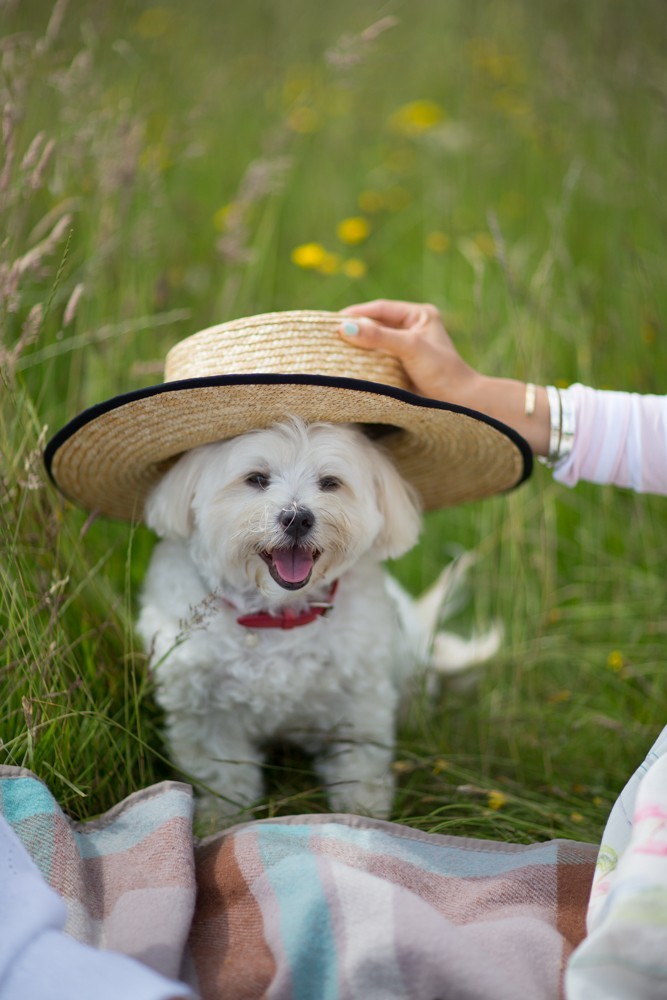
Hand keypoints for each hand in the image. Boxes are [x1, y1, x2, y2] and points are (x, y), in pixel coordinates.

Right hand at [339, 298, 549, 455]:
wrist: (461, 405)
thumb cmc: (442, 373)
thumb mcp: (411, 348)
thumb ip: (379, 337)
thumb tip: (344, 328)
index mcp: (419, 316)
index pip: (381, 309)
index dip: (356, 314)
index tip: (332, 322)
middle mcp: (412, 330)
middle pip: (375, 325)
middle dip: (353, 330)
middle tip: (326, 336)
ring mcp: (406, 351)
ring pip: (374, 344)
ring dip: (356, 348)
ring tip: (331, 351)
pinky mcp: (401, 370)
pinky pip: (376, 362)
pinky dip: (362, 364)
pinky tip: (346, 367)